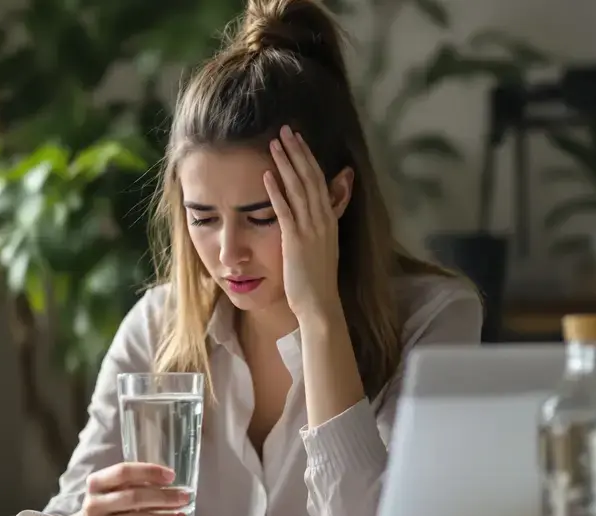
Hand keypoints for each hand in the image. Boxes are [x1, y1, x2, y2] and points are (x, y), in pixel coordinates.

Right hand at [68, 462, 190, 515]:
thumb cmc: (103, 509)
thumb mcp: (107, 491)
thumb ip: (130, 485)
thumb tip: (169, 483)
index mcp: (96, 483)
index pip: (123, 472)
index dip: (149, 472)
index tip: (171, 476)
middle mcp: (95, 504)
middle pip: (134, 497)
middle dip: (163, 497)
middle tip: (183, 497)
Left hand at [264, 125, 341, 322]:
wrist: (320, 304)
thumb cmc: (316, 278)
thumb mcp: (323, 244)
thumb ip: (324, 221)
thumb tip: (323, 208)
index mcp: (328, 219)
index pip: (319, 180)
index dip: (308, 157)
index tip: (297, 138)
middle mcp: (322, 220)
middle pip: (310, 177)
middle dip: (297, 152)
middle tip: (285, 129)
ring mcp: (311, 230)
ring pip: (299, 189)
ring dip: (286, 164)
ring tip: (274, 143)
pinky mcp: (296, 242)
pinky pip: (285, 212)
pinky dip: (276, 192)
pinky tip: (267, 175)